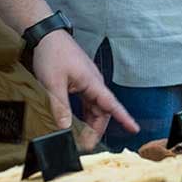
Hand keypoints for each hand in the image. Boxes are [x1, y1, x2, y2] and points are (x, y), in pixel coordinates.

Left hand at [31, 32, 138, 149]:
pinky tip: (76, 123)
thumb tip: (64, 127)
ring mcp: (88, 83)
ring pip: (95, 108)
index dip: (124, 117)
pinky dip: (84, 115)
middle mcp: (94, 83)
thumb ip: (60, 106)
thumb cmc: (52, 54)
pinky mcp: (80, 82)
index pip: (112, 104)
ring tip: (80, 138)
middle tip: (86, 145)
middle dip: (97, 130)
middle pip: (103, 111)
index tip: (135, 128)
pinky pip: (87, 103)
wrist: (46, 36)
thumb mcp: (53, 83)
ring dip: (89, 123)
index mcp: (93, 82)